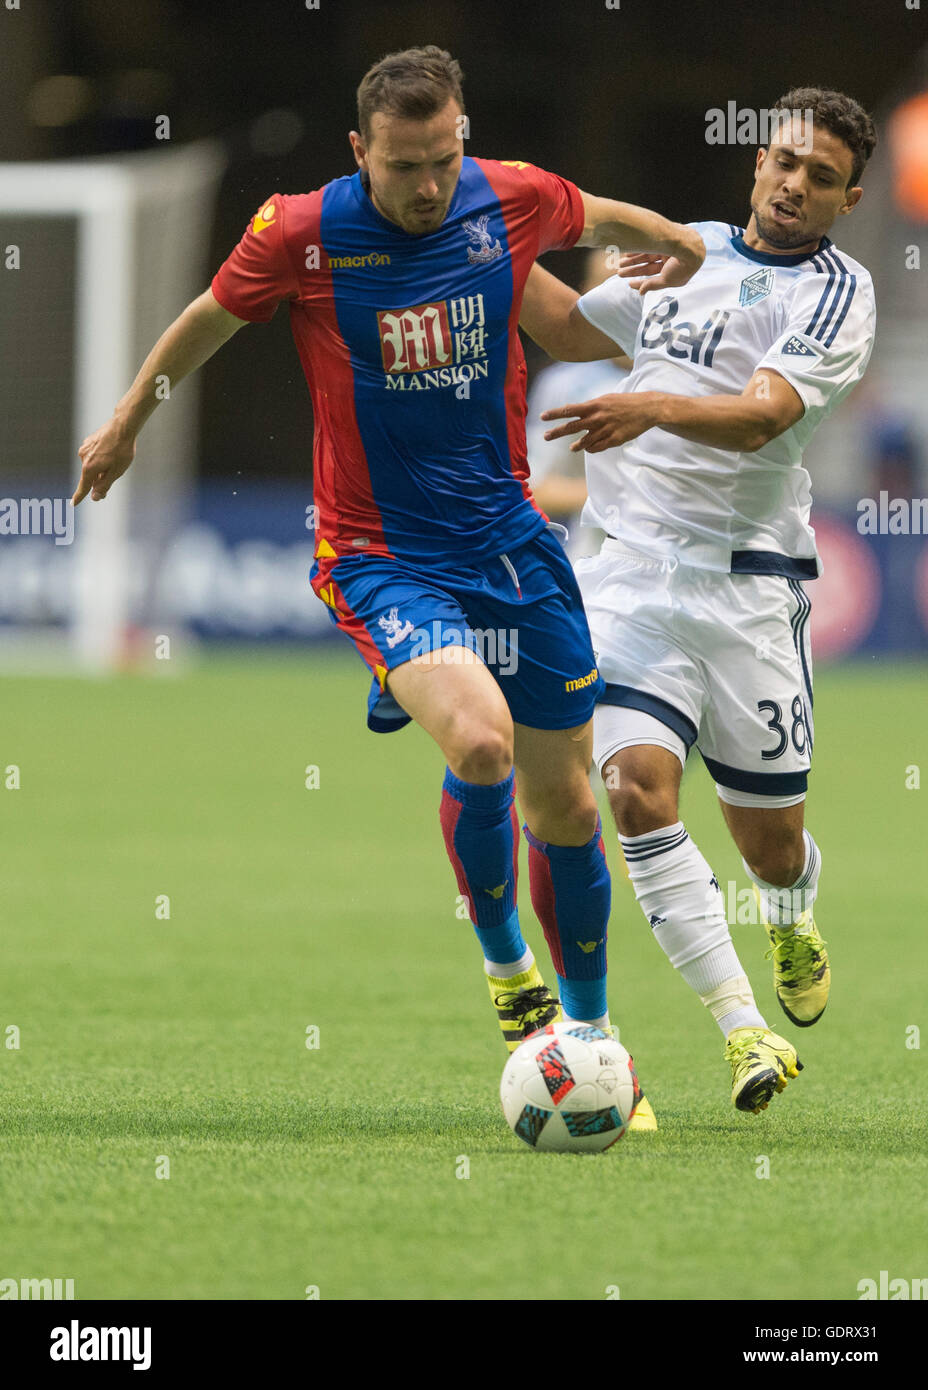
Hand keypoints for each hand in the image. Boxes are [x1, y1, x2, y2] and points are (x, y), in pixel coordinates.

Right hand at [73, 418, 136, 503]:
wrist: (123, 427)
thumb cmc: (122, 450)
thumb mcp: (116, 472)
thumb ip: (104, 485)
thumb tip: (94, 497)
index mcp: (89, 468)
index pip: (83, 487)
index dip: (79, 496)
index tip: (73, 504)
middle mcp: (83, 458)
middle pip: (90, 476)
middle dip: (99, 481)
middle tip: (112, 479)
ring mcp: (84, 448)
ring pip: (92, 465)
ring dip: (101, 468)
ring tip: (116, 460)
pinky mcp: (88, 442)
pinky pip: (93, 455)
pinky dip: (100, 459)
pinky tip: (111, 452)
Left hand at [541, 392, 659, 452]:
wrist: (647, 409)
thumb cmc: (625, 403)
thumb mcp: (605, 399)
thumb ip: (590, 407)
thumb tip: (574, 411)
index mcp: (594, 405)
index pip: (569, 409)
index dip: (555, 413)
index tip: (542, 416)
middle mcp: (597, 418)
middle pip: (572, 427)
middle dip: (557, 432)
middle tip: (545, 436)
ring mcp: (605, 430)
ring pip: (584, 442)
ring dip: (576, 446)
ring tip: (572, 448)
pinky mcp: (614, 440)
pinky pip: (597, 448)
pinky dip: (591, 449)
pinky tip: (589, 448)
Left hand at [619, 226, 704, 294]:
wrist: (691, 248)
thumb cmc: (682, 267)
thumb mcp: (667, 280)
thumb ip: (653, 285)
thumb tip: (640, 292)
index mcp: (672, 270)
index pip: (653, 276)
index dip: (640, 281)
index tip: (628, 283)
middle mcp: (669, 259)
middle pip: (648, 265)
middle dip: (633, 269)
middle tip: (620, 272)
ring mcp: (667, 248)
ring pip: (646, 254)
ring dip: (633, 259)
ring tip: (620, 263)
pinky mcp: (665, 237)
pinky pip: (649, 243)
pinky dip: (639, 248)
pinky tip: (628, 252)